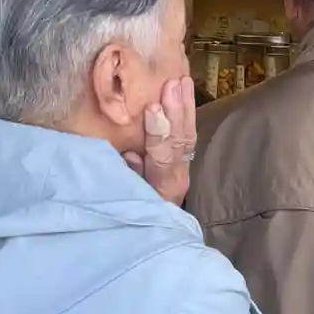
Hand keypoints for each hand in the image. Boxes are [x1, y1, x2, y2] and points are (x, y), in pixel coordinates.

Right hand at [123, 75, 197, 205]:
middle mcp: (177, 177)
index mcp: (162, 187)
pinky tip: (184, 91)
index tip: (153, 106)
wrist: (156, 233)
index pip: (162, 156)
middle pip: (179, 141)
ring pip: (187, 134)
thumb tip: (133, 155)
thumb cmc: (131, 212)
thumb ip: (128, 177)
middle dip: (177, 111)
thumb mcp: (125, 197)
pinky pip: (187, 133)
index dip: (158, 131)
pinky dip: (186, 111)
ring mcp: (183, 168)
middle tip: (173, 84)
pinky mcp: (184, 160)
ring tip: (182, 81)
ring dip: (185, 106)